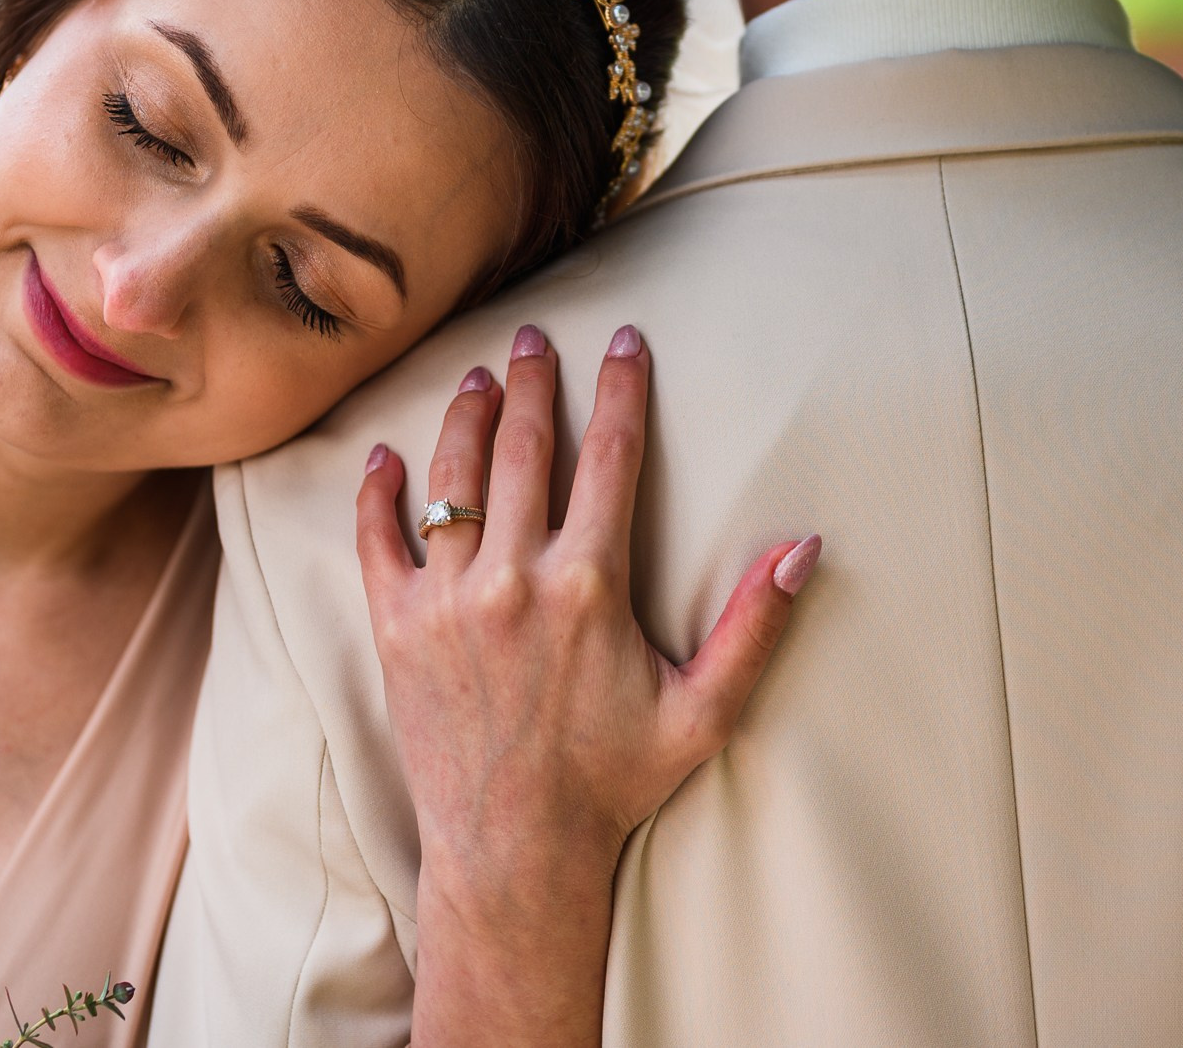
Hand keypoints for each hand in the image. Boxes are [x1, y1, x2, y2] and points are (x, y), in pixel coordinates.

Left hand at [358, 322, 818, 916]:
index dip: (620, 390)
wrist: (514, 847)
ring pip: (452, 481)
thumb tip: (805, 548)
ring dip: (464, 420)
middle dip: (530, 383)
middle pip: (523, 450)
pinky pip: (377, 543)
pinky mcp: (397, 630)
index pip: (610, 458)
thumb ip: (754, 626)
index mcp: (589, 586)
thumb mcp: (703, 711)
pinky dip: (377, 495)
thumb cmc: (612, 780)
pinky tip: (385, 458)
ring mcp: (447, 601)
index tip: (623, 341)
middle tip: (530, 336)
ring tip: (473, 378)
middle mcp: (513, 579)